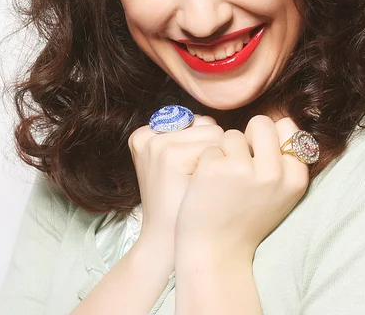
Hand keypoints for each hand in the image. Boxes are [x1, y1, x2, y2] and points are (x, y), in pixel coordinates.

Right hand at [128, 114, 224, 269]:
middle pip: (205, 124)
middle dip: (211, 150)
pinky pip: (216, 147)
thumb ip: (191, 137)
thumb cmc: (181, 201)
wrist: (170, 242)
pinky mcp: (170, 155)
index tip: (187, 173)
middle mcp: (147, 136)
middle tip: (193, 181)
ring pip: (214, 133)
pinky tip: (202, 188)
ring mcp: (157, 145)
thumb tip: (221, 124)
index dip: (202, 147)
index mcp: (143, 134)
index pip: (195, 121)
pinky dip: (219, 167)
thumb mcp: (176, 163)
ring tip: (198, 185)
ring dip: (218, 159)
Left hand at [174, 115, 309, 263]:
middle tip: (239, 166)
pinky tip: (208, 187)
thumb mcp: (282, 193)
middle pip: (261, 122)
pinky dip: (206, 163)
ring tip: (224, 182)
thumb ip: (285, 161)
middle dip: (248, 138)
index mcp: (295, 178)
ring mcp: (244, 170)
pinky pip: (211, 147)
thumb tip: (282, 122)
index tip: (260, 160)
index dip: (269, 139)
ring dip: (225, 152)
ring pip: (232, 134)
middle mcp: (273, 173)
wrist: (217, 252)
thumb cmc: (247, 218)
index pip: (287, 126)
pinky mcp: (215, 169)